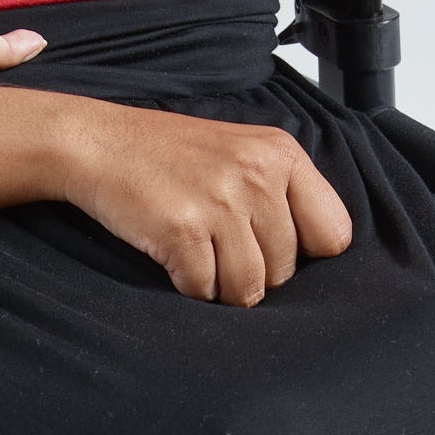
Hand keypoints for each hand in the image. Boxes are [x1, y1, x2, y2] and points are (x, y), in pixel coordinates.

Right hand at [63, 102, 353, 304]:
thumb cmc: (170, 156)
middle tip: (220, 252)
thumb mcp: (243, 154)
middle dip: (254, 275)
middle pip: (285, 271)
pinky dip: (189, 289)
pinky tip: (175, 260)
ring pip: (248, 288)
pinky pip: (204, 291)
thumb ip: (283, 194)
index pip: (333, 234)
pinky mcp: (183, 229)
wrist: (102, 144)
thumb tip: (314, 256)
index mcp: (282, 155)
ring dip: (222, 289)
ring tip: (200, 260)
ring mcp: (221, 202)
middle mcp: (258, 175)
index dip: (305, 256)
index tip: (275, 253)